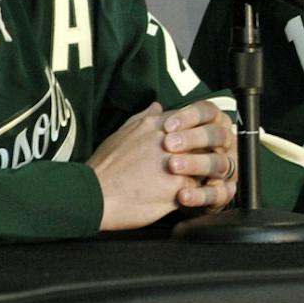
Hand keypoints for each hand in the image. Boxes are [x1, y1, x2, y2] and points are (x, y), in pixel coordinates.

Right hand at [90, 102, 237, 229]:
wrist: (93, 195)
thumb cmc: (105, 166)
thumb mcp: (123, 132)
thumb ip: (144, 117)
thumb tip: (157, 106)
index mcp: (157, 125)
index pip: (194, 119)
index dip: (199, 131)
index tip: (200, 141)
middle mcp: (170, 141)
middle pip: (206, 139)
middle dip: (209, 149)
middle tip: (208, 159)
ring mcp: (177, 165)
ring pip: (208, 164)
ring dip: (207, 172)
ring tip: (202, 180)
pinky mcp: (178, 189)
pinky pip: (201, 190)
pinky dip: (202, 194)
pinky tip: (197, 197)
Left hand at [159, 99, 237, 210]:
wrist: (160, 193)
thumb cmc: (164, 161)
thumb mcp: (157, 139)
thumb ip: (157, 123)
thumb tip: (155, 108)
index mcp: (212, 124)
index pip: (209, 112)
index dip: (191, 116)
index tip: (168, 125)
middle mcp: (224, 144)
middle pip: (218, 134)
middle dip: (194, 138)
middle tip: (169, 144)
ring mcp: (227, 168)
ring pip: (220, 163)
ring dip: (196, 164)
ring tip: (173, 166)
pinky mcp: (223, 192)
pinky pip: (219, 194)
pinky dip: (200, 195)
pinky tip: (182, 195)